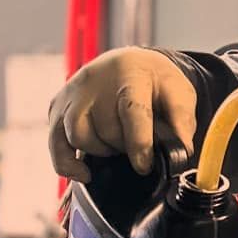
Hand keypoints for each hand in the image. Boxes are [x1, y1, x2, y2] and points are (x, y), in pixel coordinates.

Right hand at [47, 47, 197, 182]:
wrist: (129, 63)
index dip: (138, 143)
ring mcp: (72, 94)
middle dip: (124, 146)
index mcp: (130, 74)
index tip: (143, 166)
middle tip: (138, 143)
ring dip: (101, 150)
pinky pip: (55, 144)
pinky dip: (67, 164)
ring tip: (117, 144)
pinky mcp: (57, 108)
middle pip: (106, 130)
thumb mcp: (179, 94)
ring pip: (79, 138)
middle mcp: (94, 81)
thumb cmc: (155, 82)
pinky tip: (84, 173)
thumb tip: (180, 153)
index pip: (131, 111)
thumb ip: (181, 123)